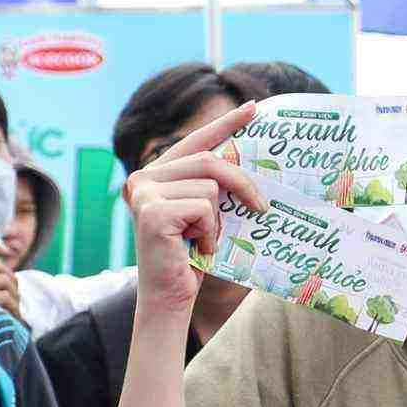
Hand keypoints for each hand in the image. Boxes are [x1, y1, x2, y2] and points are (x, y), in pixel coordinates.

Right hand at [128, 100, 264, 322]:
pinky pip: (204, 208)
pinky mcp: (153, 212)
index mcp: (157, 174)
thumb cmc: (192, 258)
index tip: (254, 107)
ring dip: (218, 220)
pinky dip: (210, 232)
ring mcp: (145, 193)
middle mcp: (144, 178)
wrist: (170, 298)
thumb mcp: (206, 215)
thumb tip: (251, 164)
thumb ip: (216, 187)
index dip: (226, 124)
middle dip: (242, 183)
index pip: (196, 142)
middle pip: (209, 162)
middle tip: (262, 207)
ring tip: (204, 241)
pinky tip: (196, 249)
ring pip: (210, 187)